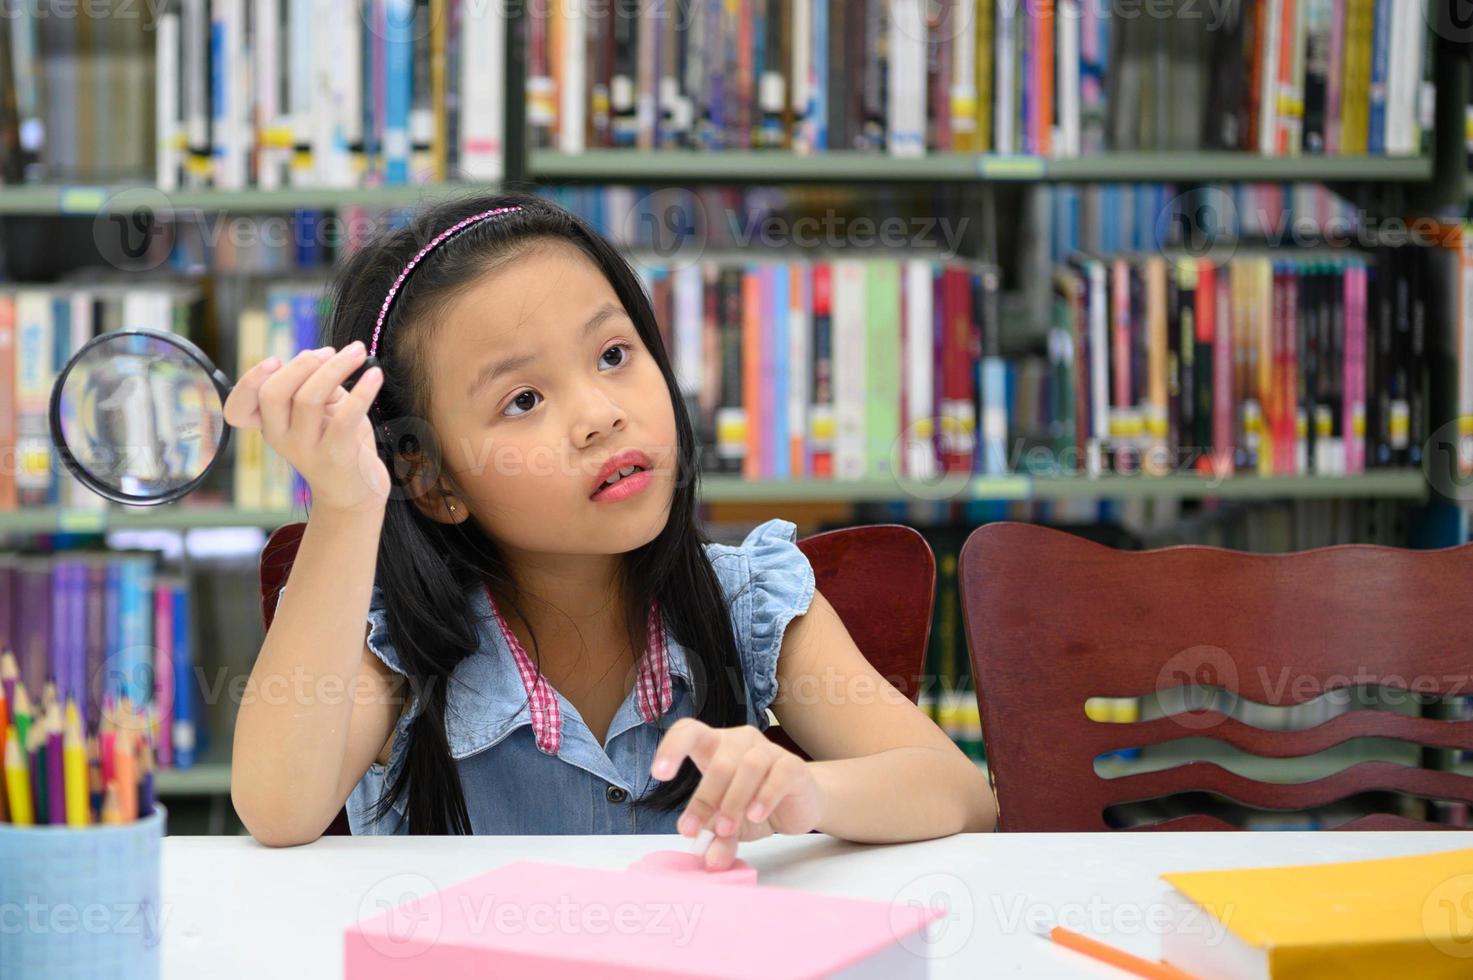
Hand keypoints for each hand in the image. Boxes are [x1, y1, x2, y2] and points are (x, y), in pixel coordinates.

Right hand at [222, 342, 388, 514]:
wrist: (356, 493)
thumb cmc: (339, 443)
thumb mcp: (322, 411)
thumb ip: (314, 384)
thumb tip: (319, 356)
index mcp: (271, 425)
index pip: (238, 408)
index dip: (249, 381)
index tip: (275, 360)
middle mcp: (280, 439)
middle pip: (274, 393)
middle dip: (303, 364)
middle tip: (331, 351)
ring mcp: (305, 451)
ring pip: (308, 399)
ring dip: (335, 368)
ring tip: (357, 353)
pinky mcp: (336, 457)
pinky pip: (345, 418)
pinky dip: (362, 391)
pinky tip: (375, 375)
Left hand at [650, 719, 824, 870]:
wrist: (797, 806)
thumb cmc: (754, 806)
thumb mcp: (729, 827)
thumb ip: (717, 839)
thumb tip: (710, 861)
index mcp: (714, 747)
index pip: (688, 732)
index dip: (671, 748)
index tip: (659, 775)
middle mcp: (739, 741)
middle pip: (719, 762)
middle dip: (705, 799)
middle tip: (697, 832)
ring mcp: (768, 749)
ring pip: (748, 765)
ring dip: (734, 800)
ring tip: (727, 829)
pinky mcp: (793, 764)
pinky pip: (778, 773)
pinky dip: (765, 796)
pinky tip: (756, 815)